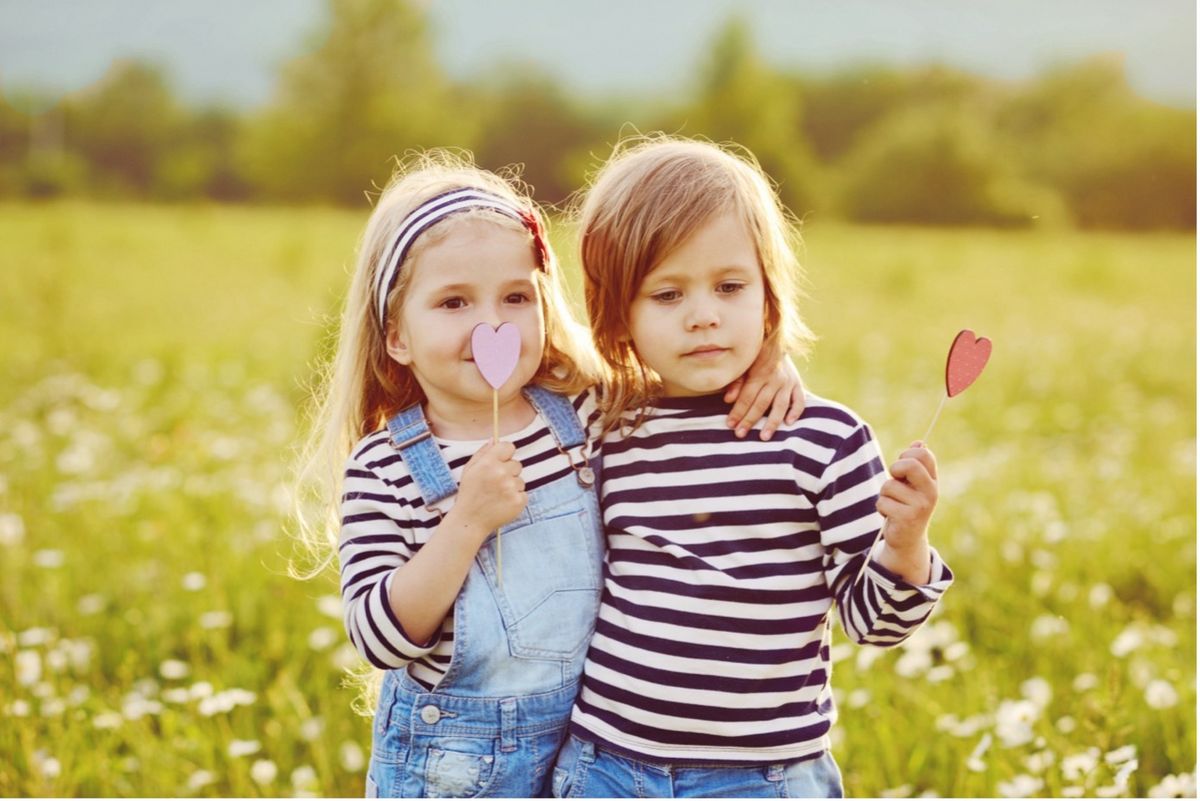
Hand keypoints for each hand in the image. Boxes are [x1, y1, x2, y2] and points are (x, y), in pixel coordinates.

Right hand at [454, 440, 526, 535]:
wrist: (470, 521)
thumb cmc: (469, 494)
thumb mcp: (469, 470)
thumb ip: (482, 453)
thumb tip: (494, 439)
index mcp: (488, 462)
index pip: (509, 447)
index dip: (505, 454)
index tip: (501, 461)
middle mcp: (500, 473)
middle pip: (517, 464)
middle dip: (509, 472)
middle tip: (496, 484)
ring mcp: (511, 488)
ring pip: (521, 480)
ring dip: (512, 486)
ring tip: (498, 496)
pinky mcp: (518, 501)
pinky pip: (524, 494)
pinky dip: (516, 499)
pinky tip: (503, 503)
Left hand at [724, 351, 805, 439]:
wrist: (777, 342)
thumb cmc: (755, 358)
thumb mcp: (743, 366)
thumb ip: (736, 383)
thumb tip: (728, 400)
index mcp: (758, 374)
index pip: (746, 397)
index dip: (738, 412)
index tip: (730, 425)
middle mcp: (774, 379)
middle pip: (761, 404)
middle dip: (750, 420)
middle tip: (740, 434)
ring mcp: (788, 382)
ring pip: (780, 405)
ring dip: (772, 422)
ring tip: (764, 437)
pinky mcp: (798, 384)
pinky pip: (800, 400)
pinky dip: (796, 412)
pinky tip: (789, 423)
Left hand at [877, 441, 937, 560]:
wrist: (907, 539)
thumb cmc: (906, 506)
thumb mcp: (912, 484)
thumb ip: (914, 464)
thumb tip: (919, 442)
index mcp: (932, 480)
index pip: (923, 454)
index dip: (907, 454)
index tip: (902, 466)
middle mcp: (931, 492)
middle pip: (910, 465)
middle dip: (895, 469)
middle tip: (895, 480)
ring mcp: (921, 506)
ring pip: (889, 486)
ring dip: (884, 494)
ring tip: (893, 504)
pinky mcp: (907, 518)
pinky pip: (883, 502)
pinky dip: (881, 508)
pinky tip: (890, 515)